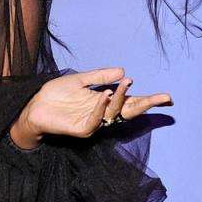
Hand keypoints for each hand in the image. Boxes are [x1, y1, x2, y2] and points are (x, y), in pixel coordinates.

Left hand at [10, 68, 171, 148]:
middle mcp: (102, 114)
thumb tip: (123, 71)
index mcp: (103, 102)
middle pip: (129, 111)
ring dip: (121, 97)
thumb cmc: (56, 94)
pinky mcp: (83, 130)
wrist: (34, 105)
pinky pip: (97, 119)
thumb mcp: (80, 80)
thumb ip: (100, 76)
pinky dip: (102, 106)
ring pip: (114, 113)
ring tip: (124, 83)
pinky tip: (104, 95)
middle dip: (146, 104)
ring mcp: (94, 123)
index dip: (147, 99)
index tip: (167, 97)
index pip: (130, 101)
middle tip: (163, 97)